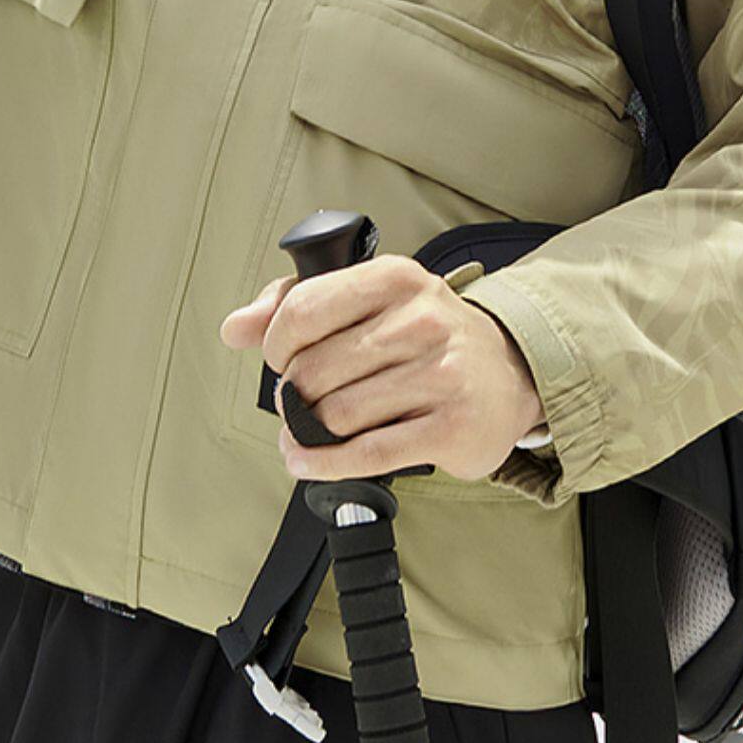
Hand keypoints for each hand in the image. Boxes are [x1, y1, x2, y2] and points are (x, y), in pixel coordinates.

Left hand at [219, 254, 546, 482]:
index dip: (277, 344)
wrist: (508, 373)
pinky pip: (367, 454)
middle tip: (299, 402)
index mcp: (396, 278)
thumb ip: (295, 304)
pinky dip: (323, 464)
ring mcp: (442, 374)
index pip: (303, 309)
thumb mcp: (368, 300)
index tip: (283, 359)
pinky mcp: (452, 428)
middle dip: (293, 394)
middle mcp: (423, 320)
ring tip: (305, 433)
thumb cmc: (422, 337)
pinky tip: (307, 461)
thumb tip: (234, 328)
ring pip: (336, 415)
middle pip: (314, 370)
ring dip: (306, 433)